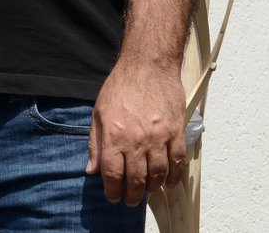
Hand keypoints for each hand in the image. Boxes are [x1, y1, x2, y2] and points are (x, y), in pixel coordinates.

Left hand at [87, 57, 186, 206]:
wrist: (147, 66)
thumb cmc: (120, 87)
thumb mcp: (98, 113)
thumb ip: (95, 143)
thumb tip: (91, 169)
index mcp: (114, 136)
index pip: (112, 173)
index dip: (112, 190)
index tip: (112, 197)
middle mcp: (136, 140)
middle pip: (136, 179)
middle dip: (132, 195)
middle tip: (130, 201)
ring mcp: (159, 138)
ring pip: (158, 174)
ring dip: (152, 188)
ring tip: (146, 191)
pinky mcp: (176, 132)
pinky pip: (177, 162)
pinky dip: (174, 177)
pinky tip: (168, 183)